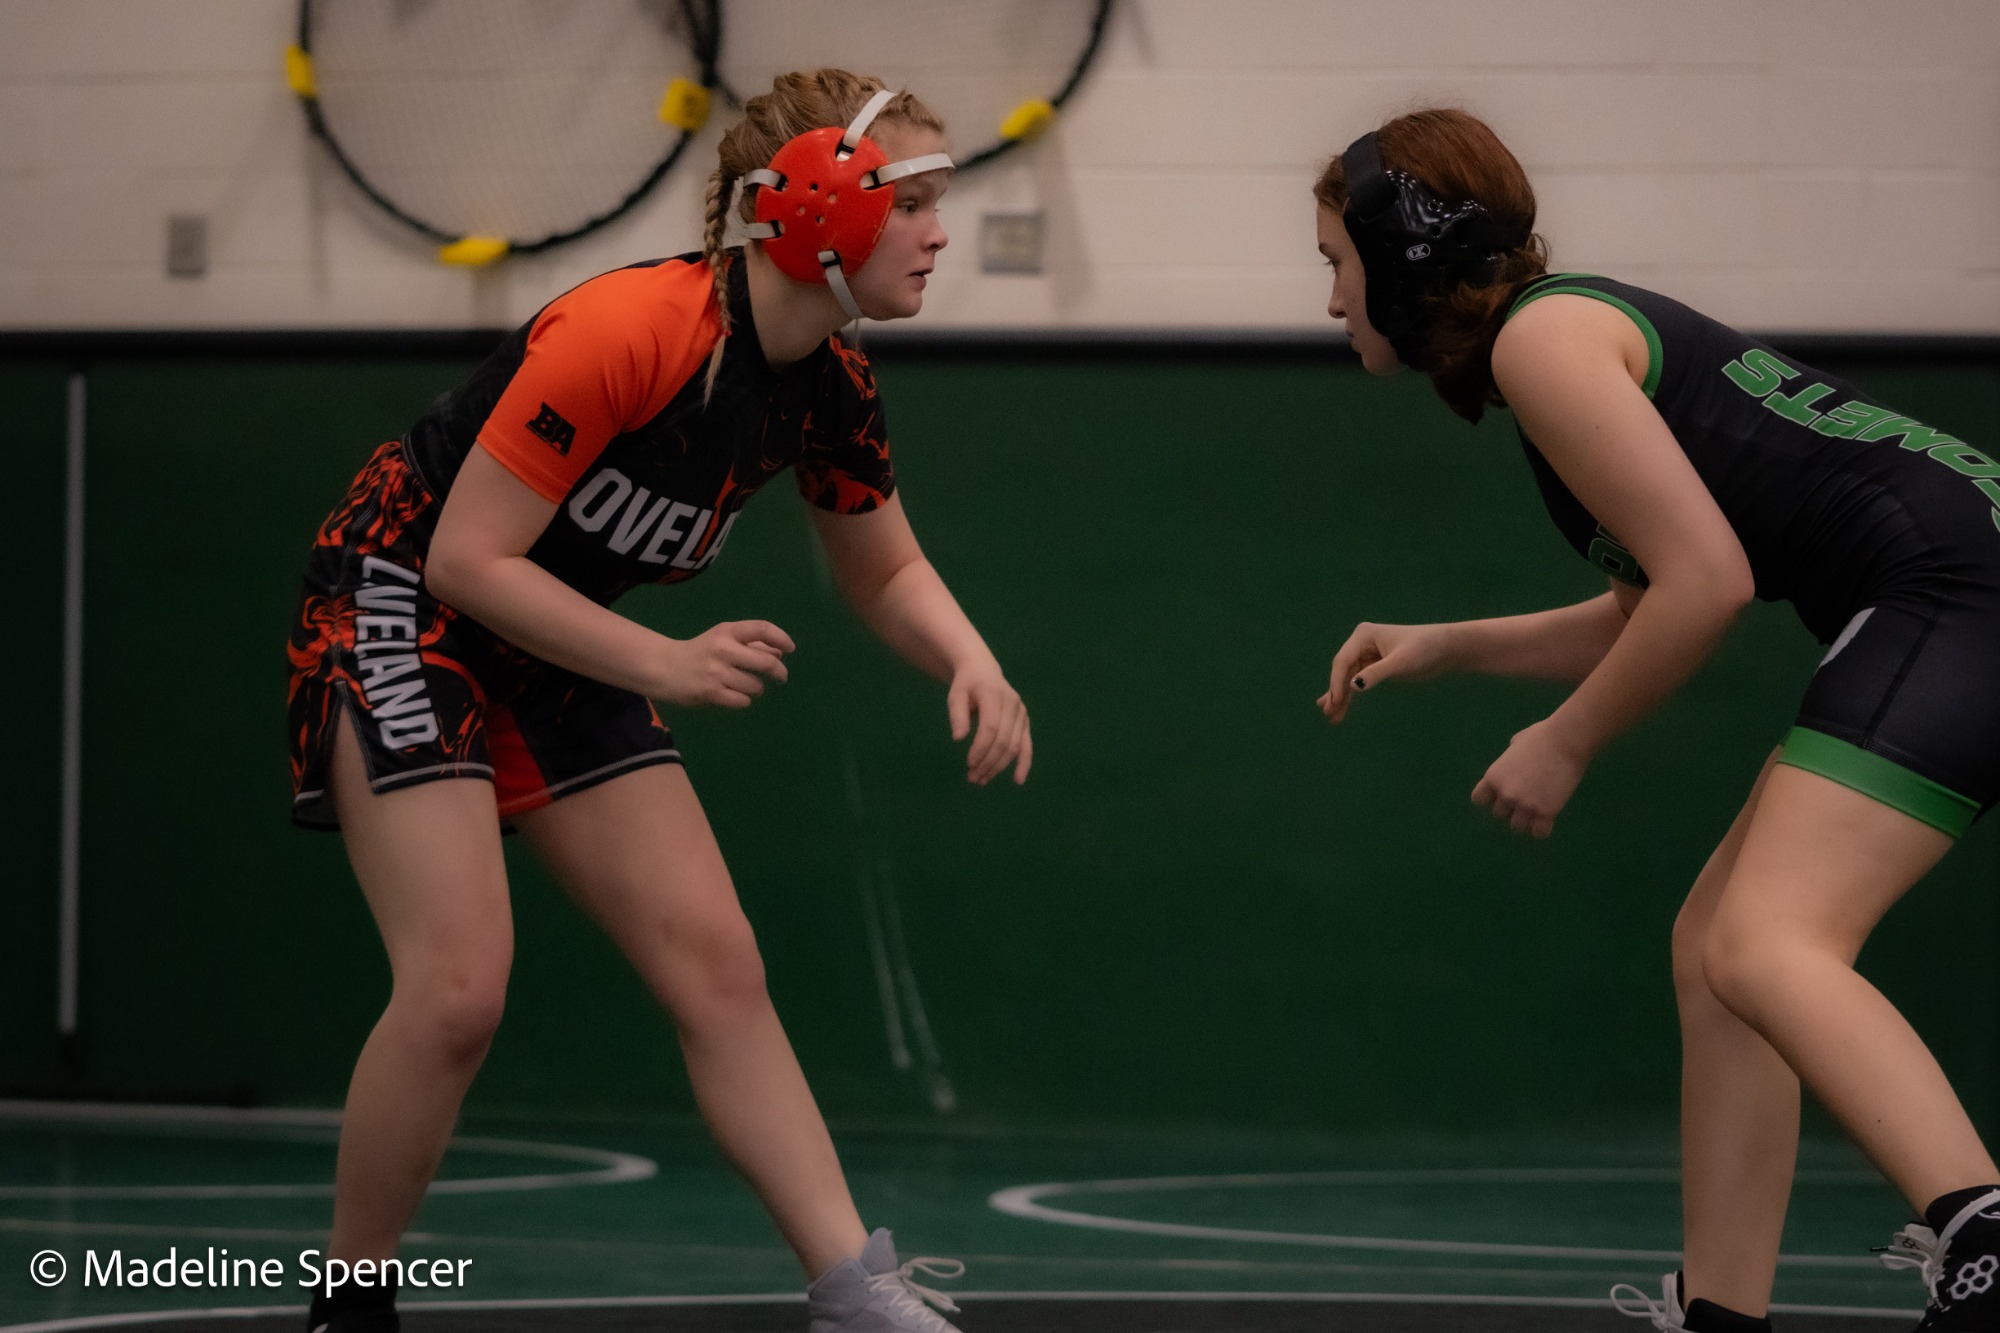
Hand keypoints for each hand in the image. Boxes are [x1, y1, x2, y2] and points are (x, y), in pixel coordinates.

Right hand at [650, 620, 794, 708]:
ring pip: (756, 686)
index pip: (762, 629)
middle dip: (779, 672)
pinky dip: (744, 700)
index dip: (781, 638)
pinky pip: (743, 701)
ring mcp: (716, 673)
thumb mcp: (723, 640)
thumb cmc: (700, 652)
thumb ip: (751, 644)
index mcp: (727, 631)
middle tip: (781, 677)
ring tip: (744, 685)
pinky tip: (733, 695)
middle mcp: (723, 649)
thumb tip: (781, 651)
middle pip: (767, 662)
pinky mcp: (711, 693)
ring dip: (757, 688)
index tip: (790, 649)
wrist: (664, 668)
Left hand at [947, 661, 1030, 785]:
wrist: (983, 671)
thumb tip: (958, 739)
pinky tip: (1018, 780)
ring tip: (982, 780)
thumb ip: (957, 715)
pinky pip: (1027, 744)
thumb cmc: (966, 685)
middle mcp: (1012, 704)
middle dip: (988, 762)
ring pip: (1014, 746)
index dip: (981, 748)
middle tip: (972, 778)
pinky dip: (1024, 763)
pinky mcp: (1025, 721)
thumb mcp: (955, 694)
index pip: (991, 727)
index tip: (968, 764)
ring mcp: (1021, 713)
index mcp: (994, 694)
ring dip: (999, 766)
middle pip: (1003, 740)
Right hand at [1319, 621, 1457, 721]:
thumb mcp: (1400, 663)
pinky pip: (1358, 681)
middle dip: (1336, 692)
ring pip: (1348, 678)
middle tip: (1328, 714)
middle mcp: (1362, 643)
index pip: (1343, 661)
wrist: (1446, 649)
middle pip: (1342, 671)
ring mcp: (1367, 655)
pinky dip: (1351, 694)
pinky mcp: (1375, 666)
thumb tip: (1353, 686)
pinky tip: (1341, 707)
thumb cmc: (1424, 649)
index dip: (1336, 682)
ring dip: (1341, 697)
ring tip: (1332, 717)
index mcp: (1363, 635)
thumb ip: (1376, 673)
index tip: (1334, 702)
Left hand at [1470, 717, 1589, 837]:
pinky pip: (1539, 833)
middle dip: (1511, 807)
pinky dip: (1542, 829)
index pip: (1479, 799)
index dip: (1491, 798)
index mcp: (1493, 777)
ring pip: (1517, 826)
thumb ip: (1509, 758)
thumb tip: (1512, 759)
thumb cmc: (1542, 736)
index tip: (1503, 792)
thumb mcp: (1515, 743)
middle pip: (1499, 814)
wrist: (1566, 740)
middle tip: (1528, 795)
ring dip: (1526, 820)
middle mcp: (1505, 794)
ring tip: (1538, 808)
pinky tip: (1548, 817)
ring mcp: (1525, 805)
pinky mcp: (1546, 812)